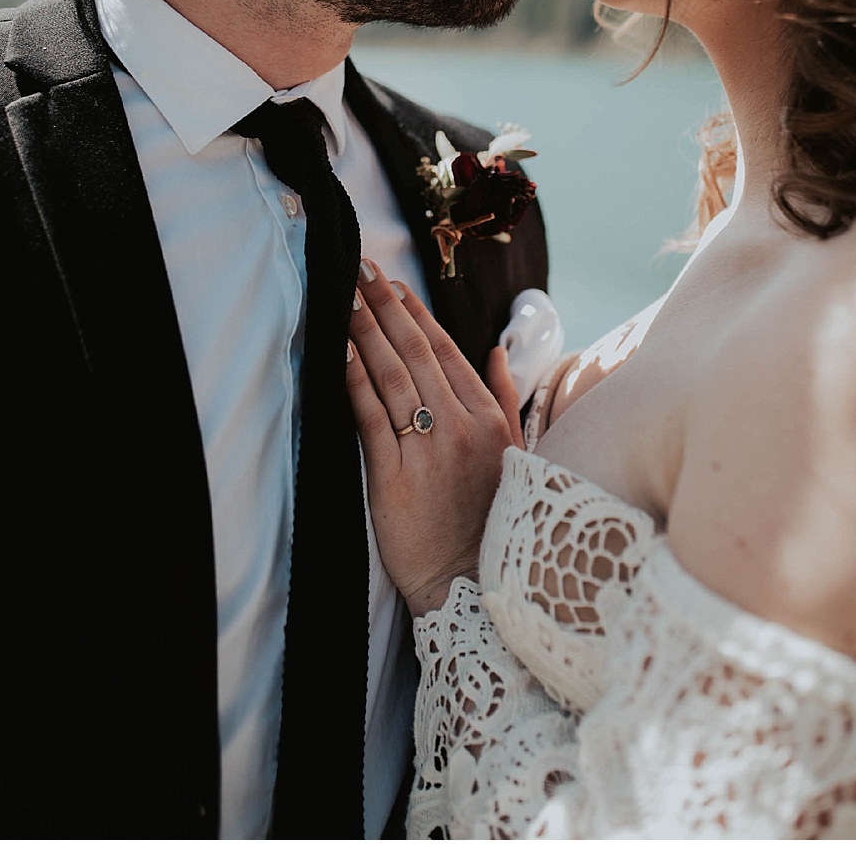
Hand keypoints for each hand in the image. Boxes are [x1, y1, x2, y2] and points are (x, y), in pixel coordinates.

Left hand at [345, 258, 523, 616]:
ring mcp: (428, 450)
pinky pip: (373, 420)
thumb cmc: (495, 521)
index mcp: (488, 418)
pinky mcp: (395, 479)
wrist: (474, 584)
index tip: (392, 285)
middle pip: (416, 354)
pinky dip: (356, 383)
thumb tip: (496, 349)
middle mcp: (460, 426)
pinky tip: (341, 355)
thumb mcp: (514, 453)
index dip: (417, 315)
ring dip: (367, 333)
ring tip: (344, 300)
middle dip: (385, 309)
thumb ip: (505, 398)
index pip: (446, 352)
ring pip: (393, 378)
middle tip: (359, 272)